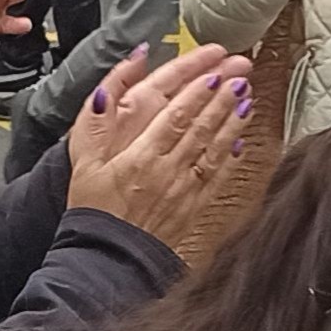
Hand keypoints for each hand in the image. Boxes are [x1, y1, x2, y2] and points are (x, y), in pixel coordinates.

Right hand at [65, 44, 256, 244]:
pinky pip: (217, 179)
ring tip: (247, 100)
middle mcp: (167, 171)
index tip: (212, 72)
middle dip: (223, 98)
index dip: (196, 92)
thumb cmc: (93, 210)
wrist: (105, 258)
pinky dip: (231, 160)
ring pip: (214, 149)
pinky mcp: (192, 208)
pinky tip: (240, 144)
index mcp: (141, 156)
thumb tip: (107, 91)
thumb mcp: (83, 160)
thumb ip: (95, 121)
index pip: (175, 115)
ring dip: (232, 123)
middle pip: (201, 127)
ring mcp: (184, 190)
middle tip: (240, 74)